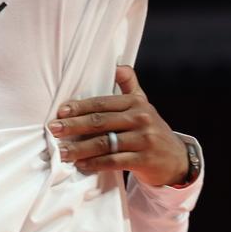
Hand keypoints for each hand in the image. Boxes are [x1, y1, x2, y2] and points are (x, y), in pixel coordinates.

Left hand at [49, 65, 189, 187]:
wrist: (176, 159)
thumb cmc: (151, 130)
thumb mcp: (143, 105)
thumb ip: (129, 86)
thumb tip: (118, 66)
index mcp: (136, 103)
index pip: (102, 103)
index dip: (80, 107)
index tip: (61, 112)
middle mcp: (141, 119)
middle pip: (100, 122)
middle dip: (74, 126)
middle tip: (54, 129)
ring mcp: (143, 140)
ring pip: (105, 143)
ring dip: (80, 148)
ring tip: (62, 152)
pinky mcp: (144, 160)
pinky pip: (114, 161)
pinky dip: (95, 163)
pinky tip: (81, 165)